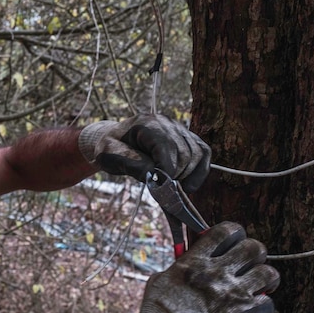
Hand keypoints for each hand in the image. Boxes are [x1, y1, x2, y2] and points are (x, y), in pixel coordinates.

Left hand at [78, 114, 210, 191]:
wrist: (116, 142)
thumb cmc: (112, 149)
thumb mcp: (109, 156)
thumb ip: (130, 164)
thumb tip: (154, 175)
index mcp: (146, 124)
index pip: (166, 147)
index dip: (166, 171)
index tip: (159, 188)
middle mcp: (168, 123)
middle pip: (184, 154)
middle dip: (175, 177)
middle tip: (160, 190)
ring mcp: (180, 129)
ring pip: (197, 155)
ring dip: (187, 177)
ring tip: (170, 186)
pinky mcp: (189, 138)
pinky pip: (204, 154)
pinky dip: (199, 172)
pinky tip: (188, 185)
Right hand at [117, 222, 279, 312]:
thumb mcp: (162, 280)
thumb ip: (180, 265)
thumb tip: (188, 256)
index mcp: (195, 261)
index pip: (224, 231)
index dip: (232, 231)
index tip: (233, 236)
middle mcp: (216, 273)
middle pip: (252, 247)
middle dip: (253, 251)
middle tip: (248, 260)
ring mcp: (232, 294)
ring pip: (267, 272)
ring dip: (264, 275)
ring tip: (259, 280)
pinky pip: (267, 303)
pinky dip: (263, 304)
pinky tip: (253, 306)